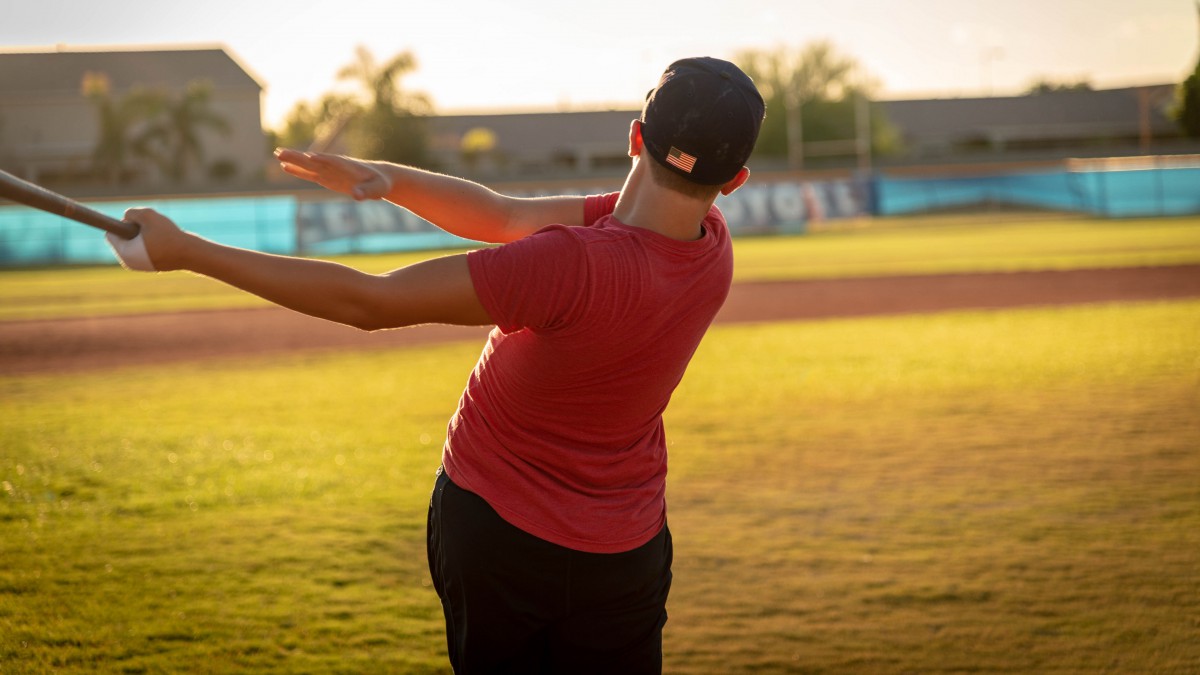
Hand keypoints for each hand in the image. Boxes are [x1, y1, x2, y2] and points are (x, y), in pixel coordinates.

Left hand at [114, 208, 192, 271]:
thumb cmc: (169, 236)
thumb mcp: (148, 215)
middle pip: (123, 239)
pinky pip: (145, 250)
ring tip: (159, 234)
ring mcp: (141, 266)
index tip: (136, 222)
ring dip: (144, 236)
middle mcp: (129, 263)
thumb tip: (127, 218)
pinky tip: (164, 241)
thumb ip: (131, 212)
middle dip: (134, 230)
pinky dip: (152, 244)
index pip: (111, 234)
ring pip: (135, 244)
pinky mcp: (151, 267)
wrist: (191, 254)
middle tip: (151, 228)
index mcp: (125, 253)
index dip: (122, 223)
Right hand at [275, 148, 391, 200]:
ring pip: (309, 165)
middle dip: (299, 157)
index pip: (334, 162)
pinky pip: (310, 174)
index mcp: (349, 167)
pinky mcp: (327, 177)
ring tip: (277, 154)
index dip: (323, 160)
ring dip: (294, 160)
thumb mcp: (377, 189)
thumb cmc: (380, 183)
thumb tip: (356, 196)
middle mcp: (336, 166)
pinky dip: (299, 171)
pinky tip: (285, 167)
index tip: (310, 157)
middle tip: (280, 152)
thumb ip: (367, 192)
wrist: (379, 178)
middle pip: (315, 161)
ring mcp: (330, 171)